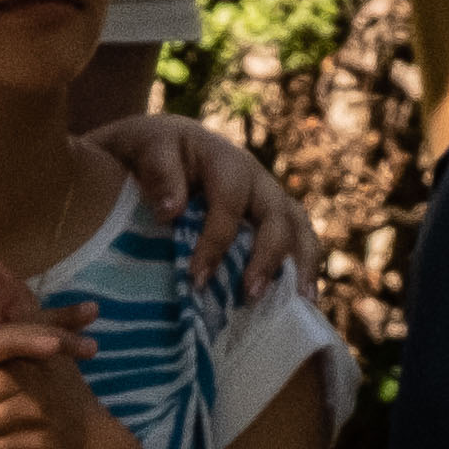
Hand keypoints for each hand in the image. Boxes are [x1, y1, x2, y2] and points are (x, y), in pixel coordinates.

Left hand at [77, 112, 304, 301]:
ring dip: (300, 264)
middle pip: (276, 214)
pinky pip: (297, 238)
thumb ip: (159, 172)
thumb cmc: (148, 149)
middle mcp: (255, 177)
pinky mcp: (271, 216)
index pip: (230, 200)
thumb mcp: (145, 148)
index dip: (216, 240)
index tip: (197, 278)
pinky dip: (303, 267)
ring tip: (300, 302)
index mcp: (224, 158)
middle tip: (250, 294)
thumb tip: (171, 211)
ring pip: (296, 226)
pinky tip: (303, 301)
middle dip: (267, 256)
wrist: (158, 145)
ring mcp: (267, 197)